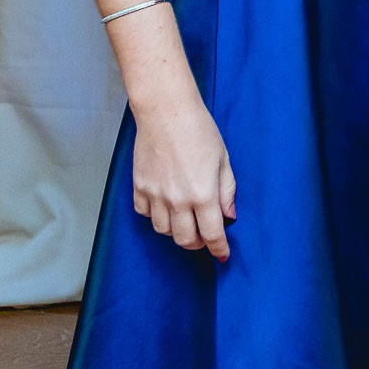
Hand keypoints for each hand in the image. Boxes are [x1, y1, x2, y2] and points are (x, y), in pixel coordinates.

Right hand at [131, 93, 235, 260]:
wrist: (166, 112)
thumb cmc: (199, 130)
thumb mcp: (223, 159)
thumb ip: (227, 190)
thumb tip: (229, 215)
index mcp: (203, 194)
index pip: (212, 234)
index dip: (219, 249)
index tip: (223, 256)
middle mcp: (177, 200)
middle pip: (185, 240)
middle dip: (198, 244)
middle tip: (205, 237)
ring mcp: (155, 195)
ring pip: (164, 230)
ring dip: (177, 230)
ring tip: (186, 219)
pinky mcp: (139, 188)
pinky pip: (145, 214)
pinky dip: (155, 216)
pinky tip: (165, 206)